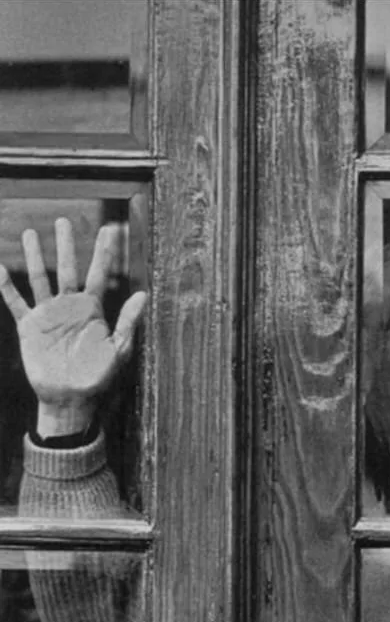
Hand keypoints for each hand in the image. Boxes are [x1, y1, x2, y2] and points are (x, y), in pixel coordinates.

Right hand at [0, 216, 146, 437]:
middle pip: (67, 268)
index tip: (107, 230)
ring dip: (34, 256)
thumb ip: (128, 322)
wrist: (70, 400)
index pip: (98, 274)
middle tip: (62, 221)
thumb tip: (143, 295)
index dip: (102, 253)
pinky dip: (6, 287)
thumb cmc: (98, 378)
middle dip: (65, 245)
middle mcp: (69, 307)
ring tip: (30, 233)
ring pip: (39, 278)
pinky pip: (16, 303)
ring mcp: (48, 315)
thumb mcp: (118, 350)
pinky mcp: (30, 327)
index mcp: (92, 310)